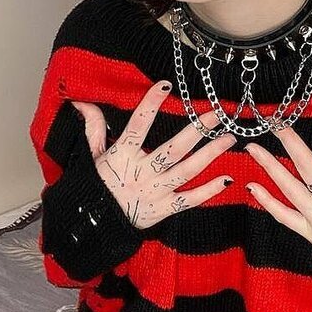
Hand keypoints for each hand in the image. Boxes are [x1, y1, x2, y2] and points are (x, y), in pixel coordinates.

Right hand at [70, 83, 235, 229]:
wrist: (92, 225)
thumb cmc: (94, 186)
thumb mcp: (90, 156)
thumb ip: (93, 128)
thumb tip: (83, 103)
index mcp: (122, 155)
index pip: (138, 125)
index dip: (150, 104)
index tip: (166, 85)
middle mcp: (141, 172)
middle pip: (174, 148)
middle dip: (197, 129)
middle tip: (217, 113)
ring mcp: (154, 192)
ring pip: (186, 171)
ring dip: (209, 154)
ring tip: (228, 138)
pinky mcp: (162, 210)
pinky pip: (189, 200)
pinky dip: (208, 191)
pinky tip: (226, 179)